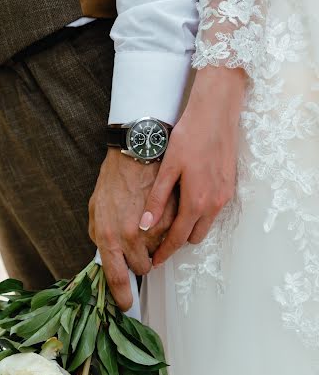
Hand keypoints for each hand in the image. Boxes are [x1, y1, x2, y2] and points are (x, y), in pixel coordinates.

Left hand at [89, 149, 176, 309]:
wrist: (137, 148)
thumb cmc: (115, 176)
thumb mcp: (96, 205)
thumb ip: (98, 233)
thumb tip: (106, 254)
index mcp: (110, 236)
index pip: (116, 276)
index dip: (122, 295)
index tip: (127, 305)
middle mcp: (132, 236)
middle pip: (144, 265)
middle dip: (144, 258)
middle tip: (140, 242)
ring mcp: (156, 227)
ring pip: (162, 249)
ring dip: (158, 242)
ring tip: (151, 220)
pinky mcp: (174, 216)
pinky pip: (175, 232)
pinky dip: (171, 226)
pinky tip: (163, 209)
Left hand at [141, 66, 246, 265]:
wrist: (218, 112)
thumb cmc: (190, 135)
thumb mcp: (168, 167)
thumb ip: (157, 198)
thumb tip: (145, 225)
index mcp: (196, 201)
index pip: (179, 238)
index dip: (165, 252)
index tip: (154, 262)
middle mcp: (214, 204)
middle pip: (194, 237)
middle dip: (177, 242)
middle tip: (159, 240)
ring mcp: (224, 196)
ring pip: (205, 225)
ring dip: (190, 228)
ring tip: (171, 222)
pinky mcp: (229, 187)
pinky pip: (213, 211)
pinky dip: (200, 214)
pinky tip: (187, 202)